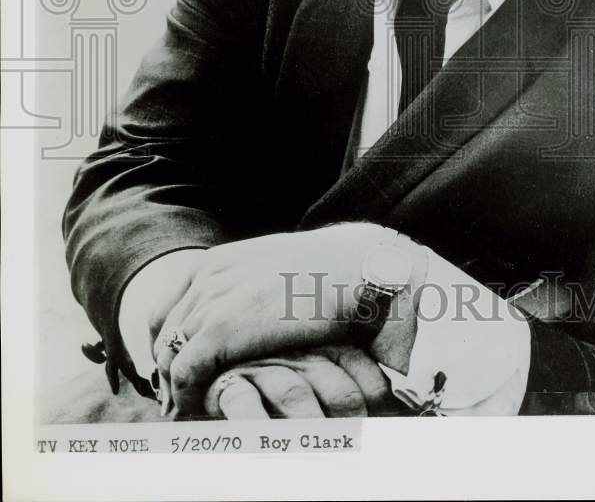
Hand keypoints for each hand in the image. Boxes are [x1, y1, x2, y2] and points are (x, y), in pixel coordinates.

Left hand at [154, 223, 388, 417]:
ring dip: (173, 386)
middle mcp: (207, 277)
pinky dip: (185, 395)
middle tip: (177, 400)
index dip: (168, 343)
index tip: (178, 371)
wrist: (353, 267)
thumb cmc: (328, 275)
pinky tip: (197, 410)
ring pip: (168, 354)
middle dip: (165, 369)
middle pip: (163, 333)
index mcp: (217, 262)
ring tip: (186, 410)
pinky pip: (184, 370)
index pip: (168, 308)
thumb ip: (250, 289)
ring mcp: (211, 301)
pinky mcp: (221, 329)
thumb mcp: (275, 272)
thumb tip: (248, 316)